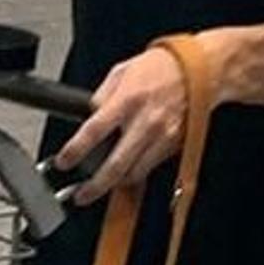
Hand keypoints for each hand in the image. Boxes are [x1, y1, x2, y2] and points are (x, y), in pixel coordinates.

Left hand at [49, 43, 194, 204]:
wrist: (200, 70)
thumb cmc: (160, 68)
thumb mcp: (121, 72)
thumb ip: (102, 96)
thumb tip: (87, 116)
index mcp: (127, 100)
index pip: (94, 131)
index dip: (75, 151)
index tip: (63, 162)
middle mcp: (144, 121)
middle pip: (115, 165)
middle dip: (95, 186)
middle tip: (80, 195)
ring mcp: (161, 136)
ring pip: (134, 173)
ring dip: (115, 184)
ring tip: (101, 186)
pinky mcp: (173, 145)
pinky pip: (150, 167)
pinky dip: (135, 173)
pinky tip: (125, 173)